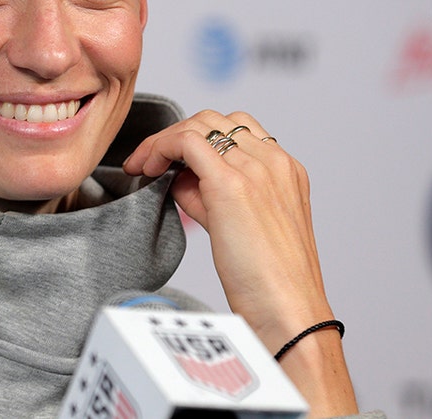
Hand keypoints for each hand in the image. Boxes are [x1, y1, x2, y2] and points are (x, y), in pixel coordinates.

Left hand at [123, 110, 357, 416]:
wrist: (288, 312)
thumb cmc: (268, 283)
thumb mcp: (240, 226)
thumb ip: (212, 196)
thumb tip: (179, 178)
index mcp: (287, 171)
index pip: (238, 130)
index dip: (198, 139)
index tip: (171, 161)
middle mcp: (274, 163)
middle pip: (216, 120)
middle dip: (177, 136)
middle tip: (148, 161)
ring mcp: (256, 169)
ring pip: (199, 124)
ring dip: (164, 140)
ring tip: (143, 165)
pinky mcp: (232, 183)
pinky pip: (187, 141)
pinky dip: (160, 146)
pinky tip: (147, 168)